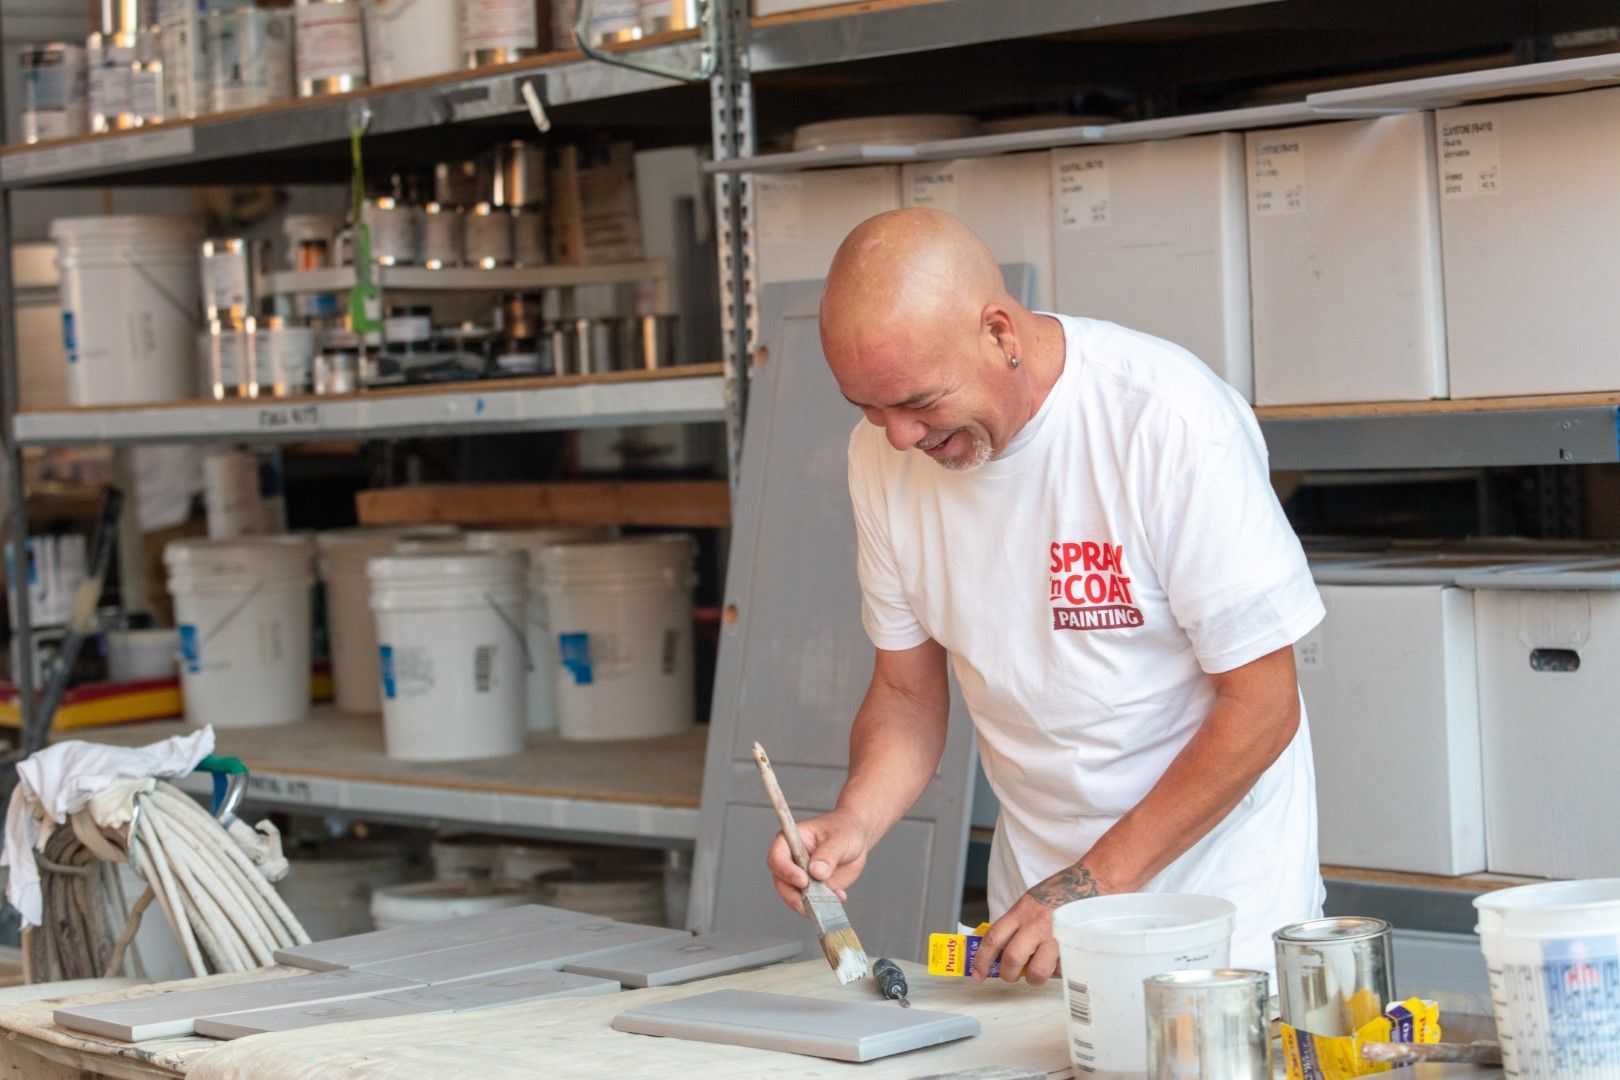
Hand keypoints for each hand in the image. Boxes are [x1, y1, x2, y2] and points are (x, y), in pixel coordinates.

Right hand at [764, 807, 870, 915]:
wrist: (857, 839)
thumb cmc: (844, 830)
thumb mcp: (839, 839)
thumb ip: (828, 854)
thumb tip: (817, 873)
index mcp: (790, 841)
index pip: (777, 857)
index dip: (786, 871)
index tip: (803, 881)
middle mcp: (791, 861)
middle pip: (781, 882)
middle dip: (793, 896)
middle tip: (811, 902)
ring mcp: (802, 877)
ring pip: (795, 896)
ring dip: (810, 903)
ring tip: (830, 899)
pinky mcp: (814, 889)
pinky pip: (813, 902)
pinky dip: (825, 904)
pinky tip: (840, 896)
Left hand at [972, 863, 1104, 986]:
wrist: (1093, 881)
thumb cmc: (1062, 891)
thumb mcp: (1031, 901)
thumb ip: (1018, 923)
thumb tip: (1003, 949)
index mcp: (1021, 911)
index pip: (994, 938)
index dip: (981, 959)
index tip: (977, 973)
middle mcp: (1036, 924)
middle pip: (1012, 959)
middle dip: (1008, 974)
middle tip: (1010, 975)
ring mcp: (1056, 937)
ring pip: (1037, 972)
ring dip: (1034, 978)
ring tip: (1038, 971)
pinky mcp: (1074, 947)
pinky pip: (1061, 970)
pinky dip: (1057, 971)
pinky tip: (1059, 960)